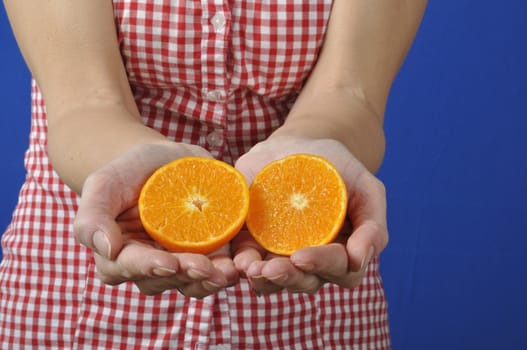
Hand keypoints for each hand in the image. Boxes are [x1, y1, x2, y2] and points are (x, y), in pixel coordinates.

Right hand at [74, 142, 238, 297]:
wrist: (163, 160)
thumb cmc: (128, 172)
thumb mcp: (104, 184)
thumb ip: (93, 217)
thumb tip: (105, 249)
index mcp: (120, 254)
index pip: (129, 267)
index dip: (148, 267)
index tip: (166, 263)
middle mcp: (150, 265)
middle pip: (166, 279)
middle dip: (185, 274)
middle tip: (204, 266)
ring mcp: (181, 261)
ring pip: (193, 282)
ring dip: (210, 280)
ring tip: (227, 270)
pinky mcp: (209, 253)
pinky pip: (218, 269)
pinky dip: (229, 269)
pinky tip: (239, 264)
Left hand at [232, 136, 387, 294]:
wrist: (301, 145)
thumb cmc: (337, 165)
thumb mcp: (366, 186)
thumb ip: (373, 224)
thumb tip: (360, 260)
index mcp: (345, 248)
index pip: (341, 269)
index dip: (323, 265)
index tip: (301, 256)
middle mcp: (316, 258)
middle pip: (308, 281)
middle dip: (289, 277)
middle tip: (271, 268)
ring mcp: (285, 254)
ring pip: (278, 280)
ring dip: (264, 279)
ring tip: (250, 268)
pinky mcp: (257, 244)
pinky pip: (251, 262)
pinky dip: (244, 264)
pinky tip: (238, 261)